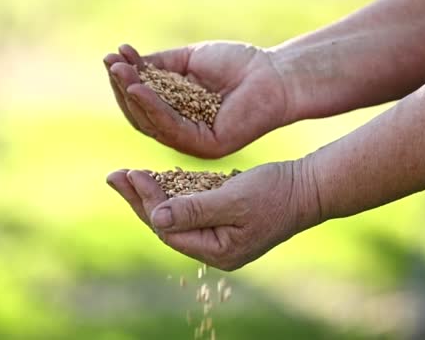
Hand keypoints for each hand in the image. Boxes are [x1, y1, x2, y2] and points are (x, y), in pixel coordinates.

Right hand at [103, 42, 289, 158]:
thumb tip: (122, 61)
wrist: (275, 73)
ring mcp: (193, 142)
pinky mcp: (206, 147)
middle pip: (141, 116)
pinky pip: (172, 127)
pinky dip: (152, 107)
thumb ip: (158, 66)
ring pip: (152, 123)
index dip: (125, 82)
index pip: (142, 103)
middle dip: (123, 88)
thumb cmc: (236, 64)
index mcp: (176, 114)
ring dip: (132, 97)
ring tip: (118, 71)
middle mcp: (181, 132)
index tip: (112, 57)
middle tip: (111, 63)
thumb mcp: (188, 61)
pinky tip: (138, 87)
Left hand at [106, 161, 319, 270]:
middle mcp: (214, 248)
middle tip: (115, 175)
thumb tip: (156, 219)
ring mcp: (218, 236)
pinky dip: (171, 193)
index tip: (130, 173)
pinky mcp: (222, 220)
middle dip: (139, 199)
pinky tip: (155, 179)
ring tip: (126, 175)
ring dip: (150, 195)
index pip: (168, 229)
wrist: (309, 187)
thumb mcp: (234, 200)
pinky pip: (188, 209)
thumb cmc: (276, 192)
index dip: (146, 202)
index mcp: (217, 251)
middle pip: (166, 225)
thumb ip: (195, 211)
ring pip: (174, 215)